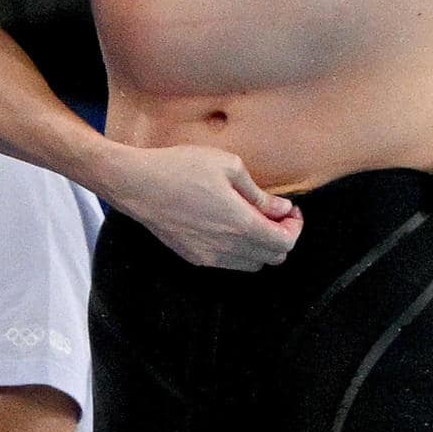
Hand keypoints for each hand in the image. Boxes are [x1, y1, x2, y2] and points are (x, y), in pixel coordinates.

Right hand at [101, 143, 302, 269]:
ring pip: (251, 264)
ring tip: (252, 219)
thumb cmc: (182, 168)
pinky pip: (229, 263)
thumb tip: (281, 209)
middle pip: (272, 258)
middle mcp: (227, 248)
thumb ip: (259, 194)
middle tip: (275, 213)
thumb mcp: (229, 167)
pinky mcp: (193, 257)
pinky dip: (239, 250)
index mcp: (240, 224)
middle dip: (281, 236)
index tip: (289, 210)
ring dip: (260, 245)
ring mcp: (209, 257)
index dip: (294, 227)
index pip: (284, 243)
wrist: (138, 185)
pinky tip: (229, 226)